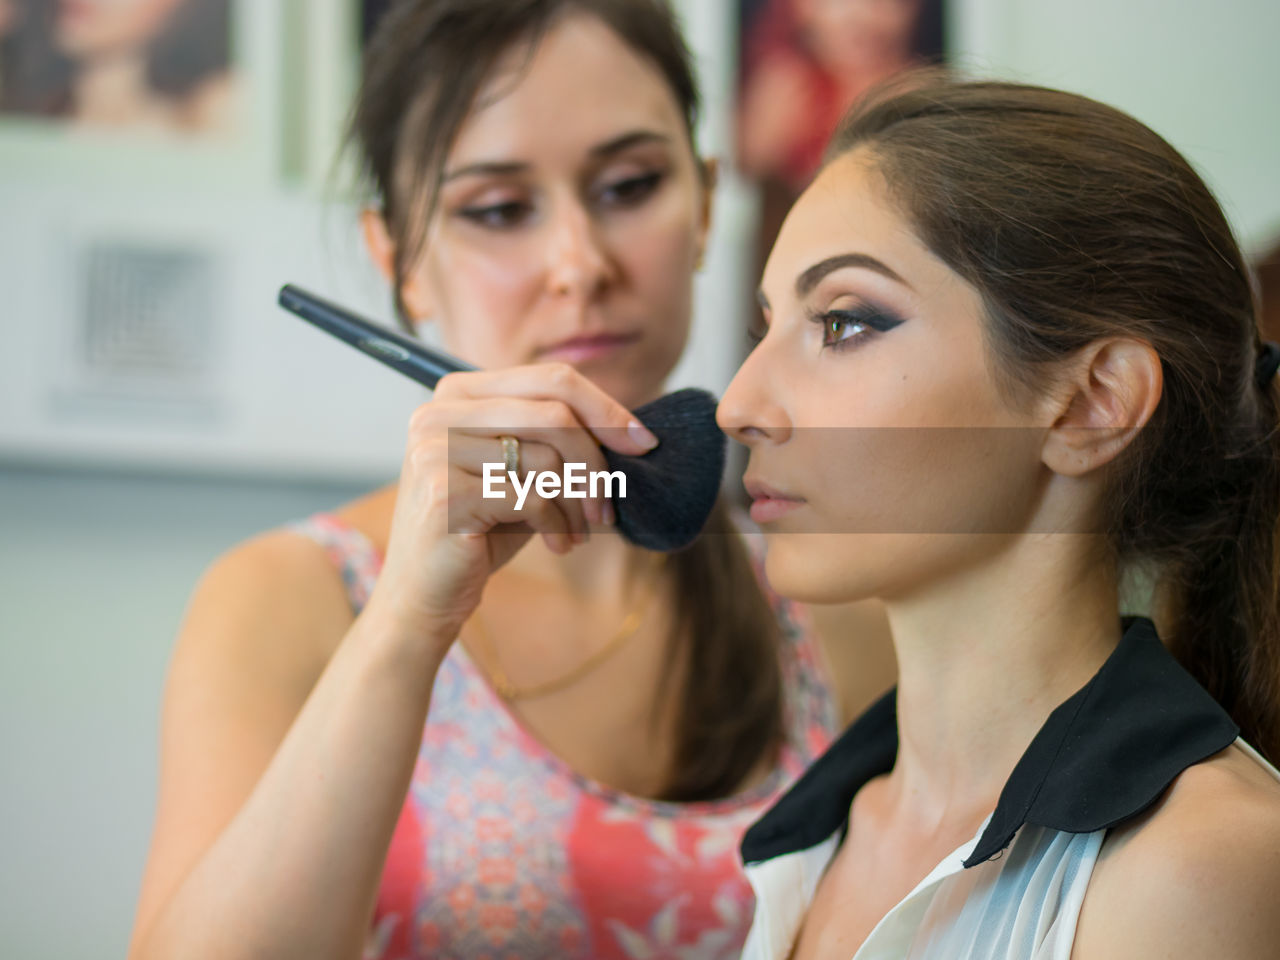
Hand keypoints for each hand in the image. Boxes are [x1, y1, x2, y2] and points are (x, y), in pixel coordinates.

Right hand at [363, 363, 658, 653]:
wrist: (425, 592)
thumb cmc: (483, 529)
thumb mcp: (523, 473)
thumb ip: (558, 440)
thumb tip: (633, 432)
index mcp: (459, 393)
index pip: (551, 379)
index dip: (606, 409)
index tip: (644, 443)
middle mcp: (439, 412)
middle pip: (555, 414)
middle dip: (597, 462)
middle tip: (611, 503)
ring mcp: (435, 450)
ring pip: (547, 459)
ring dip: (579, 503)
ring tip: (579, 531)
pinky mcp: (443, 493)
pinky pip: (532, 498)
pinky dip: (558, 524)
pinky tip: (558, 544)